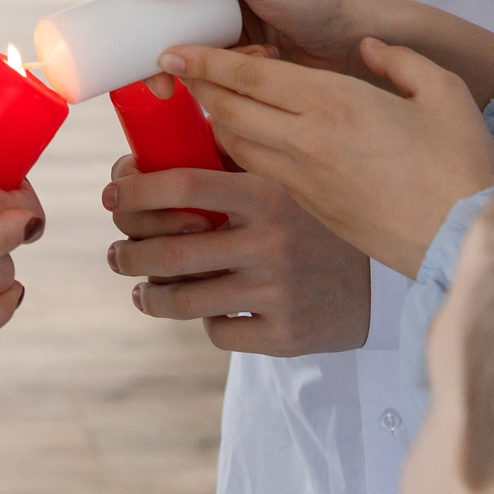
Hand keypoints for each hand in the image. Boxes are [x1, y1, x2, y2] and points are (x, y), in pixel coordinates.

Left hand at [102, 153, 370, 354]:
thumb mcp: (282, 179)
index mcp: (267, 192)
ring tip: (140, 289)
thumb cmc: (311, 221)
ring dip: (148, 295)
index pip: (182, 185)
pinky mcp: (286, 334)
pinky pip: (218, 332)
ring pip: (183, 300)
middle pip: (169, 252)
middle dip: (127, 254)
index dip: (135, 192)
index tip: (111, 196)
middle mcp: (272, 241)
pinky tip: (205, 310)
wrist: (383, 282)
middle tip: (116, 253)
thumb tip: (139, 159)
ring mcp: (279, 291)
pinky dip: (204, 322)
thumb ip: (225, 161)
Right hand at [114, 0, 493, 101]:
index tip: (125, 23)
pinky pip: (198, 75)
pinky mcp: (230, 62)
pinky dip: (208, 83)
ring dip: (176, 68)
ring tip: (192, 90)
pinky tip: (236, 85)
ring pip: (167, 48)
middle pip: (143, 13)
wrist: (366, 45)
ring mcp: (216, 27)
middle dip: (139, 45)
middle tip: (152, 77)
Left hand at [161, 38, 493, 277]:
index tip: (173, 51)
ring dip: (215, 121)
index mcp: (336, 104)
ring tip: (207, 102)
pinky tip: (241, 146)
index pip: (251, 75)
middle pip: (229, 110)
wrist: (466, 239)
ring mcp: (304, 183)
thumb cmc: (462, 165)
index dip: (206, 61)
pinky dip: (238, 158)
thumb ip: (402, 60)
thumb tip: (370, 47)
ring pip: (236, 146)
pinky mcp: (311, 212)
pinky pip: (259, 177)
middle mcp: (308, 142)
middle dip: (198, 88)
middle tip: (176, 72)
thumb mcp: (445, 94)